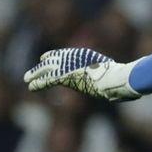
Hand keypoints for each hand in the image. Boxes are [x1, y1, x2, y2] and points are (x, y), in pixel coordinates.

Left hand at [23, 48, 139, 99]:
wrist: (118, 77)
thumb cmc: (124, 80)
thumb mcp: (119, 81)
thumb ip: (115, 86)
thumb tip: (122, 96)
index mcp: (85, 57)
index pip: (65, 55)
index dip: (54, 57)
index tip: (46, 59)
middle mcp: (76, 59)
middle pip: (54, 61)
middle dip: (42, 67)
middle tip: (31, 72)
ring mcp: (71, 67)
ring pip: (48, 69)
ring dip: (36, 74)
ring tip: (27, 79)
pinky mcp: (67, 77)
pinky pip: (49, 80)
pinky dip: (39, 83)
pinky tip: (31, 87)